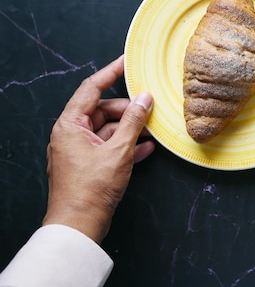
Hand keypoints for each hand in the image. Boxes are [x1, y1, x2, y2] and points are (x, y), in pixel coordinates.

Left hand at [42, 55, 153, 243]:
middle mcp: (71, 134)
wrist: (79, 225)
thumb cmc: (92, 188)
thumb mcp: (119, 150)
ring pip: (108, 129)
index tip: (126, 61)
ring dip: (130, 129)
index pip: (91, 89)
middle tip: (151, 110)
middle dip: (128, 110)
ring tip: (153, 131)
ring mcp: (78, 150)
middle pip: (103, 110)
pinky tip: (146, 149)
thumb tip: (145, 98)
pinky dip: (126, 145)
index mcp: (70, 125)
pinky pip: (108, 147)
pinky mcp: (88, 165)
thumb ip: (134, 121)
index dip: (110, 73)